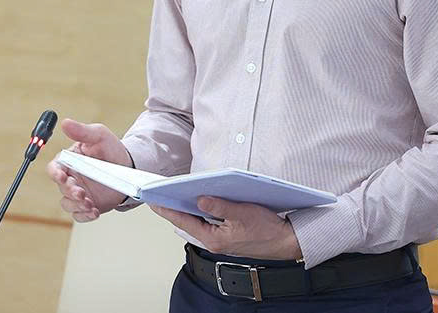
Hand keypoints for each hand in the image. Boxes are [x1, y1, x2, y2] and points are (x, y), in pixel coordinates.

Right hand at [47, 118, 132, 222]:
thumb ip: (82, 131)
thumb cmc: (111, 149)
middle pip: (61, 188)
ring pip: (68, 203)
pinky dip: (85, 215)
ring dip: (77, 205)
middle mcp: (71, 178)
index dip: (55, 173)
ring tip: (89, 203)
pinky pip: (80, 214)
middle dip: (69, 191)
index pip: (54, 168)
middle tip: (81, 192)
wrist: (129, 167)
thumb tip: (65, 123)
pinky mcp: (88, 204)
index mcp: (69, 161)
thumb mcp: (98, 136)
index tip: (62, 176)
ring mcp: (79, 192)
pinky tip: (94, 212)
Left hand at [150, 197, 302, 259]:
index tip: (153, 200)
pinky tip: (197, 203)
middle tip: (158, 196)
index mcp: (214, 239)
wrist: (284, 241)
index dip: (168, 210)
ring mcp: (220, 240)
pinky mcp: (226, 236)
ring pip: (196, 224)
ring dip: (186, 211)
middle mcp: (214, 241)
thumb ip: (219, 206)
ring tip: (174, 196)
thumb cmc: (266, 230)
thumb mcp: (242, 213)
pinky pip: (207, 224)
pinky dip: (199, 213)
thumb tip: (200, 199)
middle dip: (173, 209)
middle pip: (187, 223)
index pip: (184, 222)